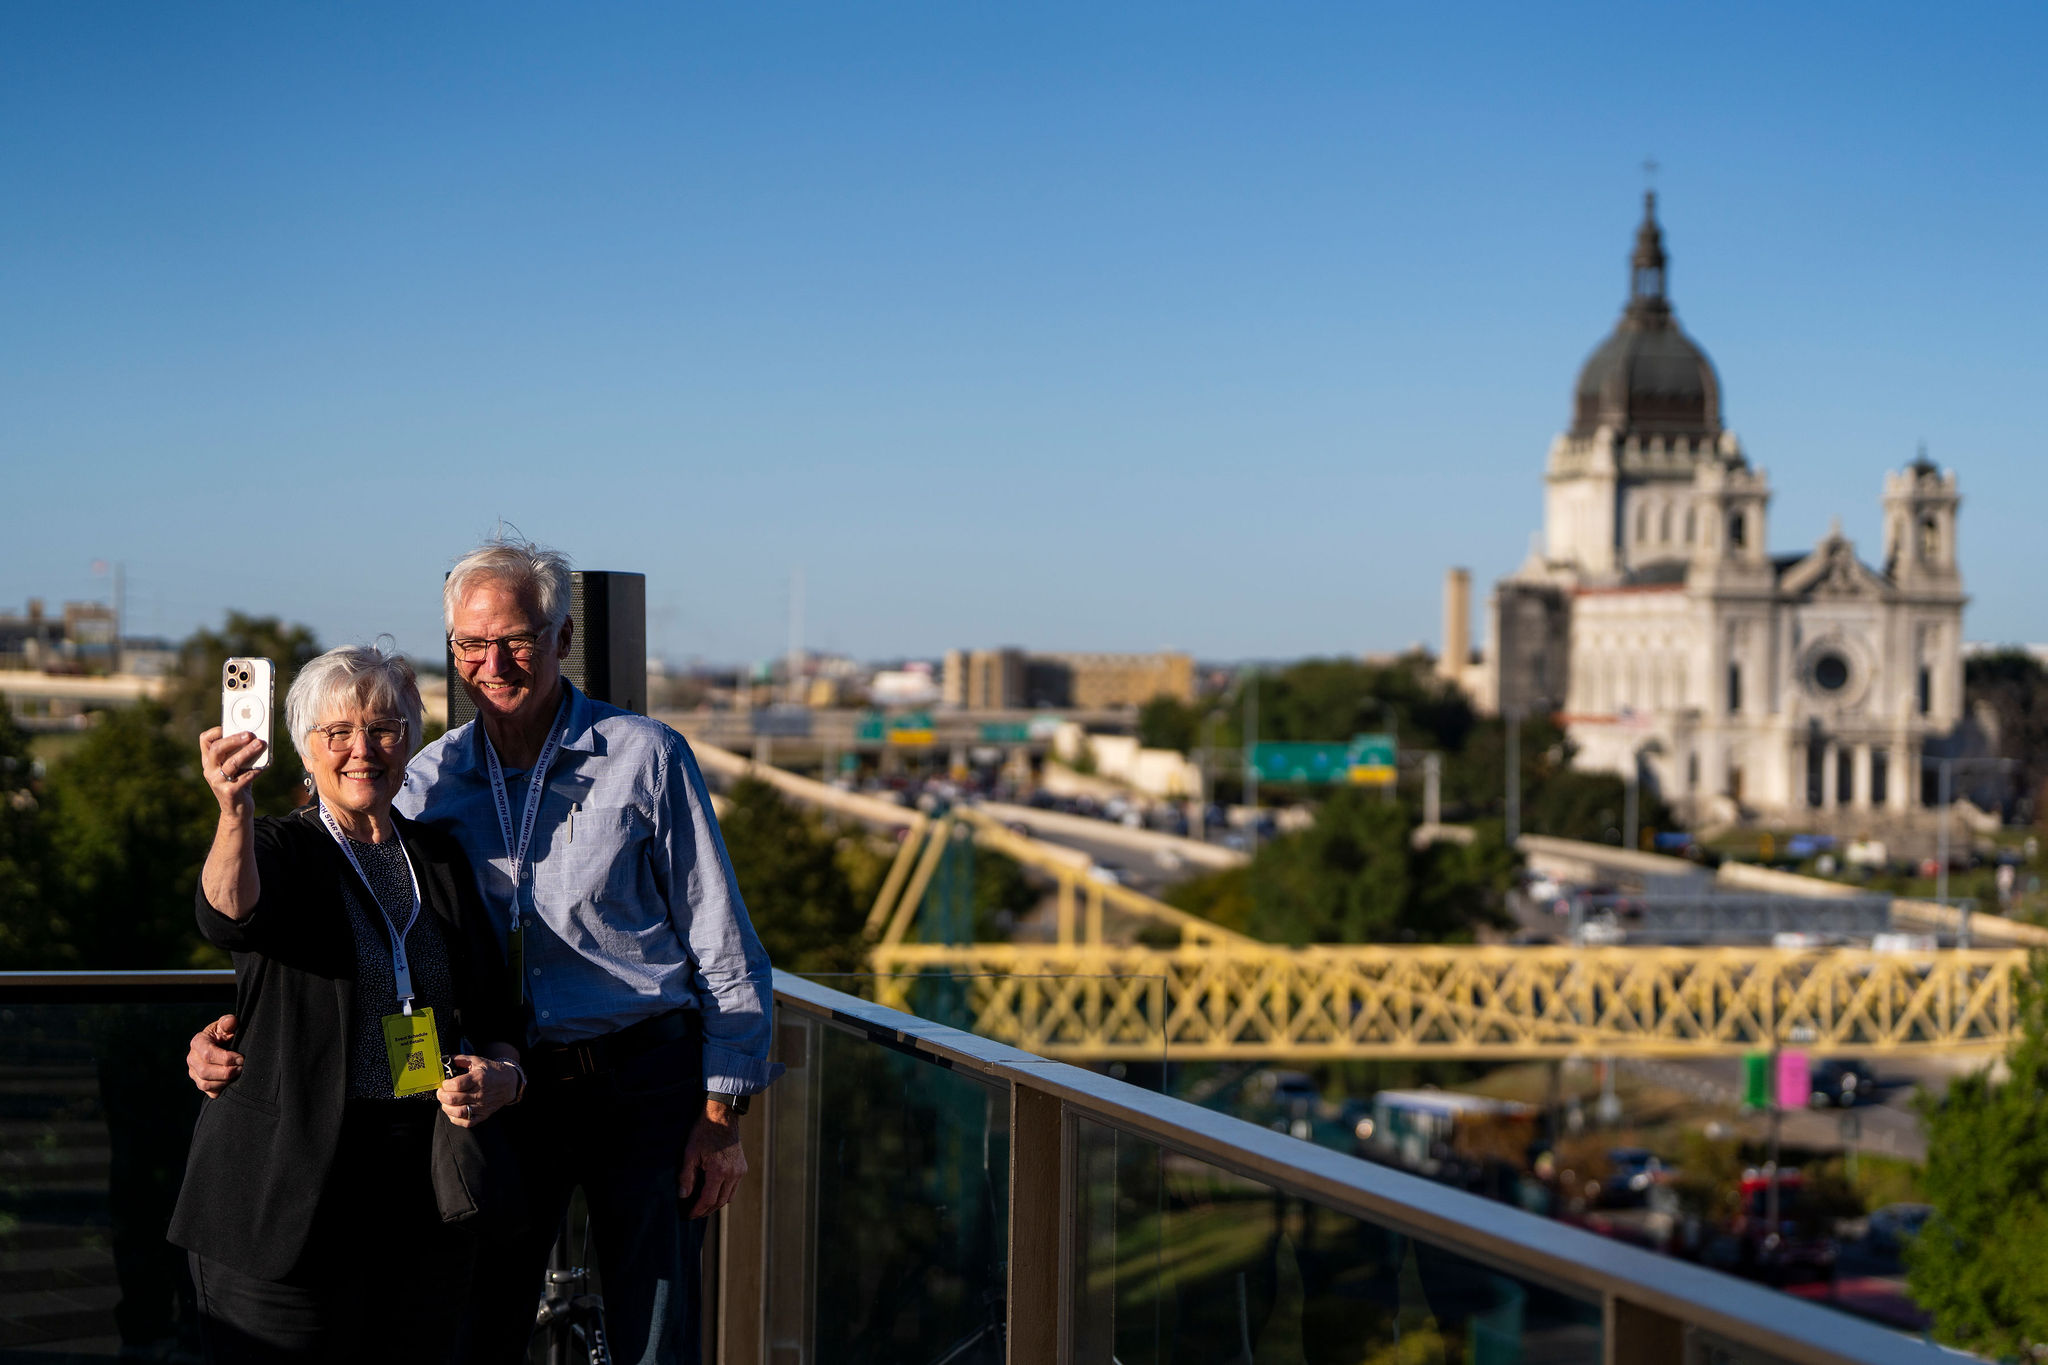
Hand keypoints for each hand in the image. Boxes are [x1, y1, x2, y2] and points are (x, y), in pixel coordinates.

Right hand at [188, 1015, 242, 1098]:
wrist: (223, 1045)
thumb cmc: (225, 1033)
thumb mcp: (226, 1025)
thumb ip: (228, 1023)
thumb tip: (231, 1022)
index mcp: (197, 1042)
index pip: (207, 1054)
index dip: (226, 1058)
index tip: (241, 1058)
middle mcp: (192, 1059)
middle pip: (205, 1071)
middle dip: (226, 1071)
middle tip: (242, 1068)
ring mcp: (194, 1073)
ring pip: (205, 1084)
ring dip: (225, 1081)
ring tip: (239, 1074)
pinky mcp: (201, 1083)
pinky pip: (210, 1092)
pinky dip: (222, 1089)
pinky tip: (233, 1081)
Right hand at [200, 727, 265, 815]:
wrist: (237, 810)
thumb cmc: (239, 783)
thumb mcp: (236, 767)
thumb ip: (240, 753)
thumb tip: (256, 736)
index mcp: (209, 761)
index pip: (205, 740)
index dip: (216, 731)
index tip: (230, 725)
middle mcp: (209, 770)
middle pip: (216, 749)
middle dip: (234, 739)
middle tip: (249, 734)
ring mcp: (217, 782)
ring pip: (232, 763)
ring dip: (247, 752)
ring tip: (260, 744)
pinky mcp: (229, 792)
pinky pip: (245, 777)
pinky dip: (256, 770)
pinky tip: (265, 765)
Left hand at [437, 1055, 519, 1127]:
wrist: (509, 1083)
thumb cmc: (491, 1071)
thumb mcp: (478, 1061)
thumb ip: (461, 1059)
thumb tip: (444, 1060)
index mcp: (478, 1078)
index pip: (456, 1085)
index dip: (445, 1085)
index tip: (445, 1083)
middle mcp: (480, 1093)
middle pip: (454, 1099)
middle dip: (442, 1096)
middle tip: (441, 1092)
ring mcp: (482, 1106)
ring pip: (458, 1112)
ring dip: (446, 1108)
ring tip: (446, 1102)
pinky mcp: (484, 1115)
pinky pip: (467, 1122)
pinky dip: (456, 1119)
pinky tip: (453, 1111)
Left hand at [678, 1102, 746, 1217]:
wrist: (722, 1117)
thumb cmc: (704, 1133)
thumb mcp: (690, 1153)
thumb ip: (686, 1177)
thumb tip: (683, 1196)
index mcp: (719, 1171)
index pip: (708, 1199)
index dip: (698, 1210)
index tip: (689, 1215)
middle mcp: (733, 1173)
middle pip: (720, 1202)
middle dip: (706, 1210)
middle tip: (694, 1213)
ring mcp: (739, 1171)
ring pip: (729, 1198)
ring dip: (716, 1204)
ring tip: (703, 1205)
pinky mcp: (742, 1167)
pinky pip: (734, 1188)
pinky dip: (724, 1194)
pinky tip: (714, 1191)